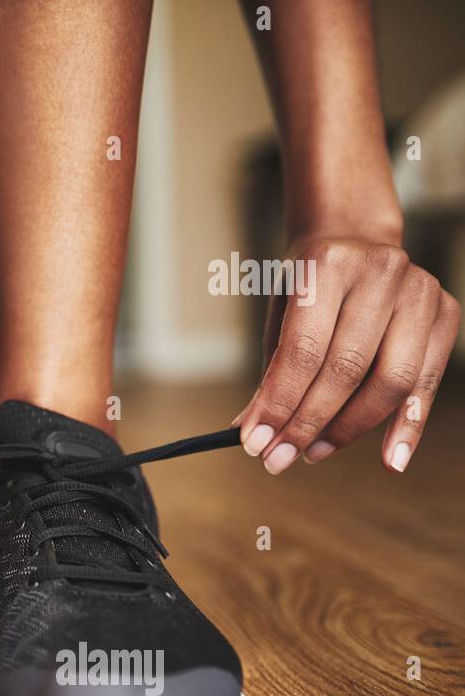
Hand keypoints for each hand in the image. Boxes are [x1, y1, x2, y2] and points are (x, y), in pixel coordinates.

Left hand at [237, 237, 459, 473]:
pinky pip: (427, 382)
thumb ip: (271, 370)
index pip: (302, 350)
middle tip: (279, 458)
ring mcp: (420, 290)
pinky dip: (407, 425)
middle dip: (308, 422)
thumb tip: (251, 432)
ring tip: (315, 452)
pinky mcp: (446, 311)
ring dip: (350, 428)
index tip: (255, 443)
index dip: (279, 403)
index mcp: (327, 265)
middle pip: (346, 369)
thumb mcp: (280, 312)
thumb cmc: (309, 283)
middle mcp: (380, 272)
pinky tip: (390, 459)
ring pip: (391, 381)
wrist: (354, 236)